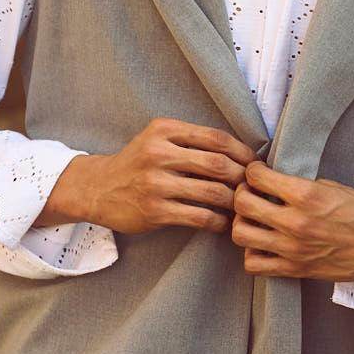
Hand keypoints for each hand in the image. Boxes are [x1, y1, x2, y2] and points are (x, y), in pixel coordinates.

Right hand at [35, 118, 255, 235]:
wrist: (97, 188)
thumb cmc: (138, 163)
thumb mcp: (158, 139)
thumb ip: (192, 140)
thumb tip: (241, 152)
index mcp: (165, 130)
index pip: (216, 138)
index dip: (243, 152)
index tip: (255, 165)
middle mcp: (159, 153)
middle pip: (218, 164)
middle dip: (242, 177)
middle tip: (252, 188)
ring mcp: (156, 183)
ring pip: (212, 192)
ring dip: (234, 201)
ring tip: (241, 206)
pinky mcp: (154, 210)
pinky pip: (199, 217)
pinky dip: (218, 222)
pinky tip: (223, 224)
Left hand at [230, 159, 353, 280]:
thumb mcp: (332, 188)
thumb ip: (300, 186)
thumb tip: (274, 183)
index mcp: (306, 196)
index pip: (257, 177)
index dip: (253, 171)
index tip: (257, 173)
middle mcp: (295, 222)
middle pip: (242, 204)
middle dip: (241, 193)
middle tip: (250, 193)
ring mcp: (292, 249)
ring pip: (240, 234)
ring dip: (242, 223)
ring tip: (253, 219)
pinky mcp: (294, 270)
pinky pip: (254, 264)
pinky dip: (252, 253)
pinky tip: (263, 243)